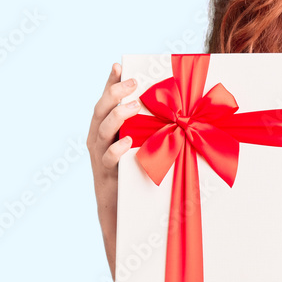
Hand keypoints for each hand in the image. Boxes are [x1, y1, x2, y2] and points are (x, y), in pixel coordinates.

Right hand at [86, 63, 139, 266]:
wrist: (126, 216)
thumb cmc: (143, 176)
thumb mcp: (149, 148)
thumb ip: (155, 130)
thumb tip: (182, 112)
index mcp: (108, 130)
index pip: (107, 101)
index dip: (111, 83)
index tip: (119, 64)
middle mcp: (99, 141)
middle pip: (100, 111)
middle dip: (115, 94)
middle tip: (132, 83)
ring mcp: (100, 158)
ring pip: (100, 132)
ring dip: (117, 116)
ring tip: (133, 106)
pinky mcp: (106, 177)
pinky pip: (107, 161)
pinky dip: (116, 150)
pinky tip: (127, 141)